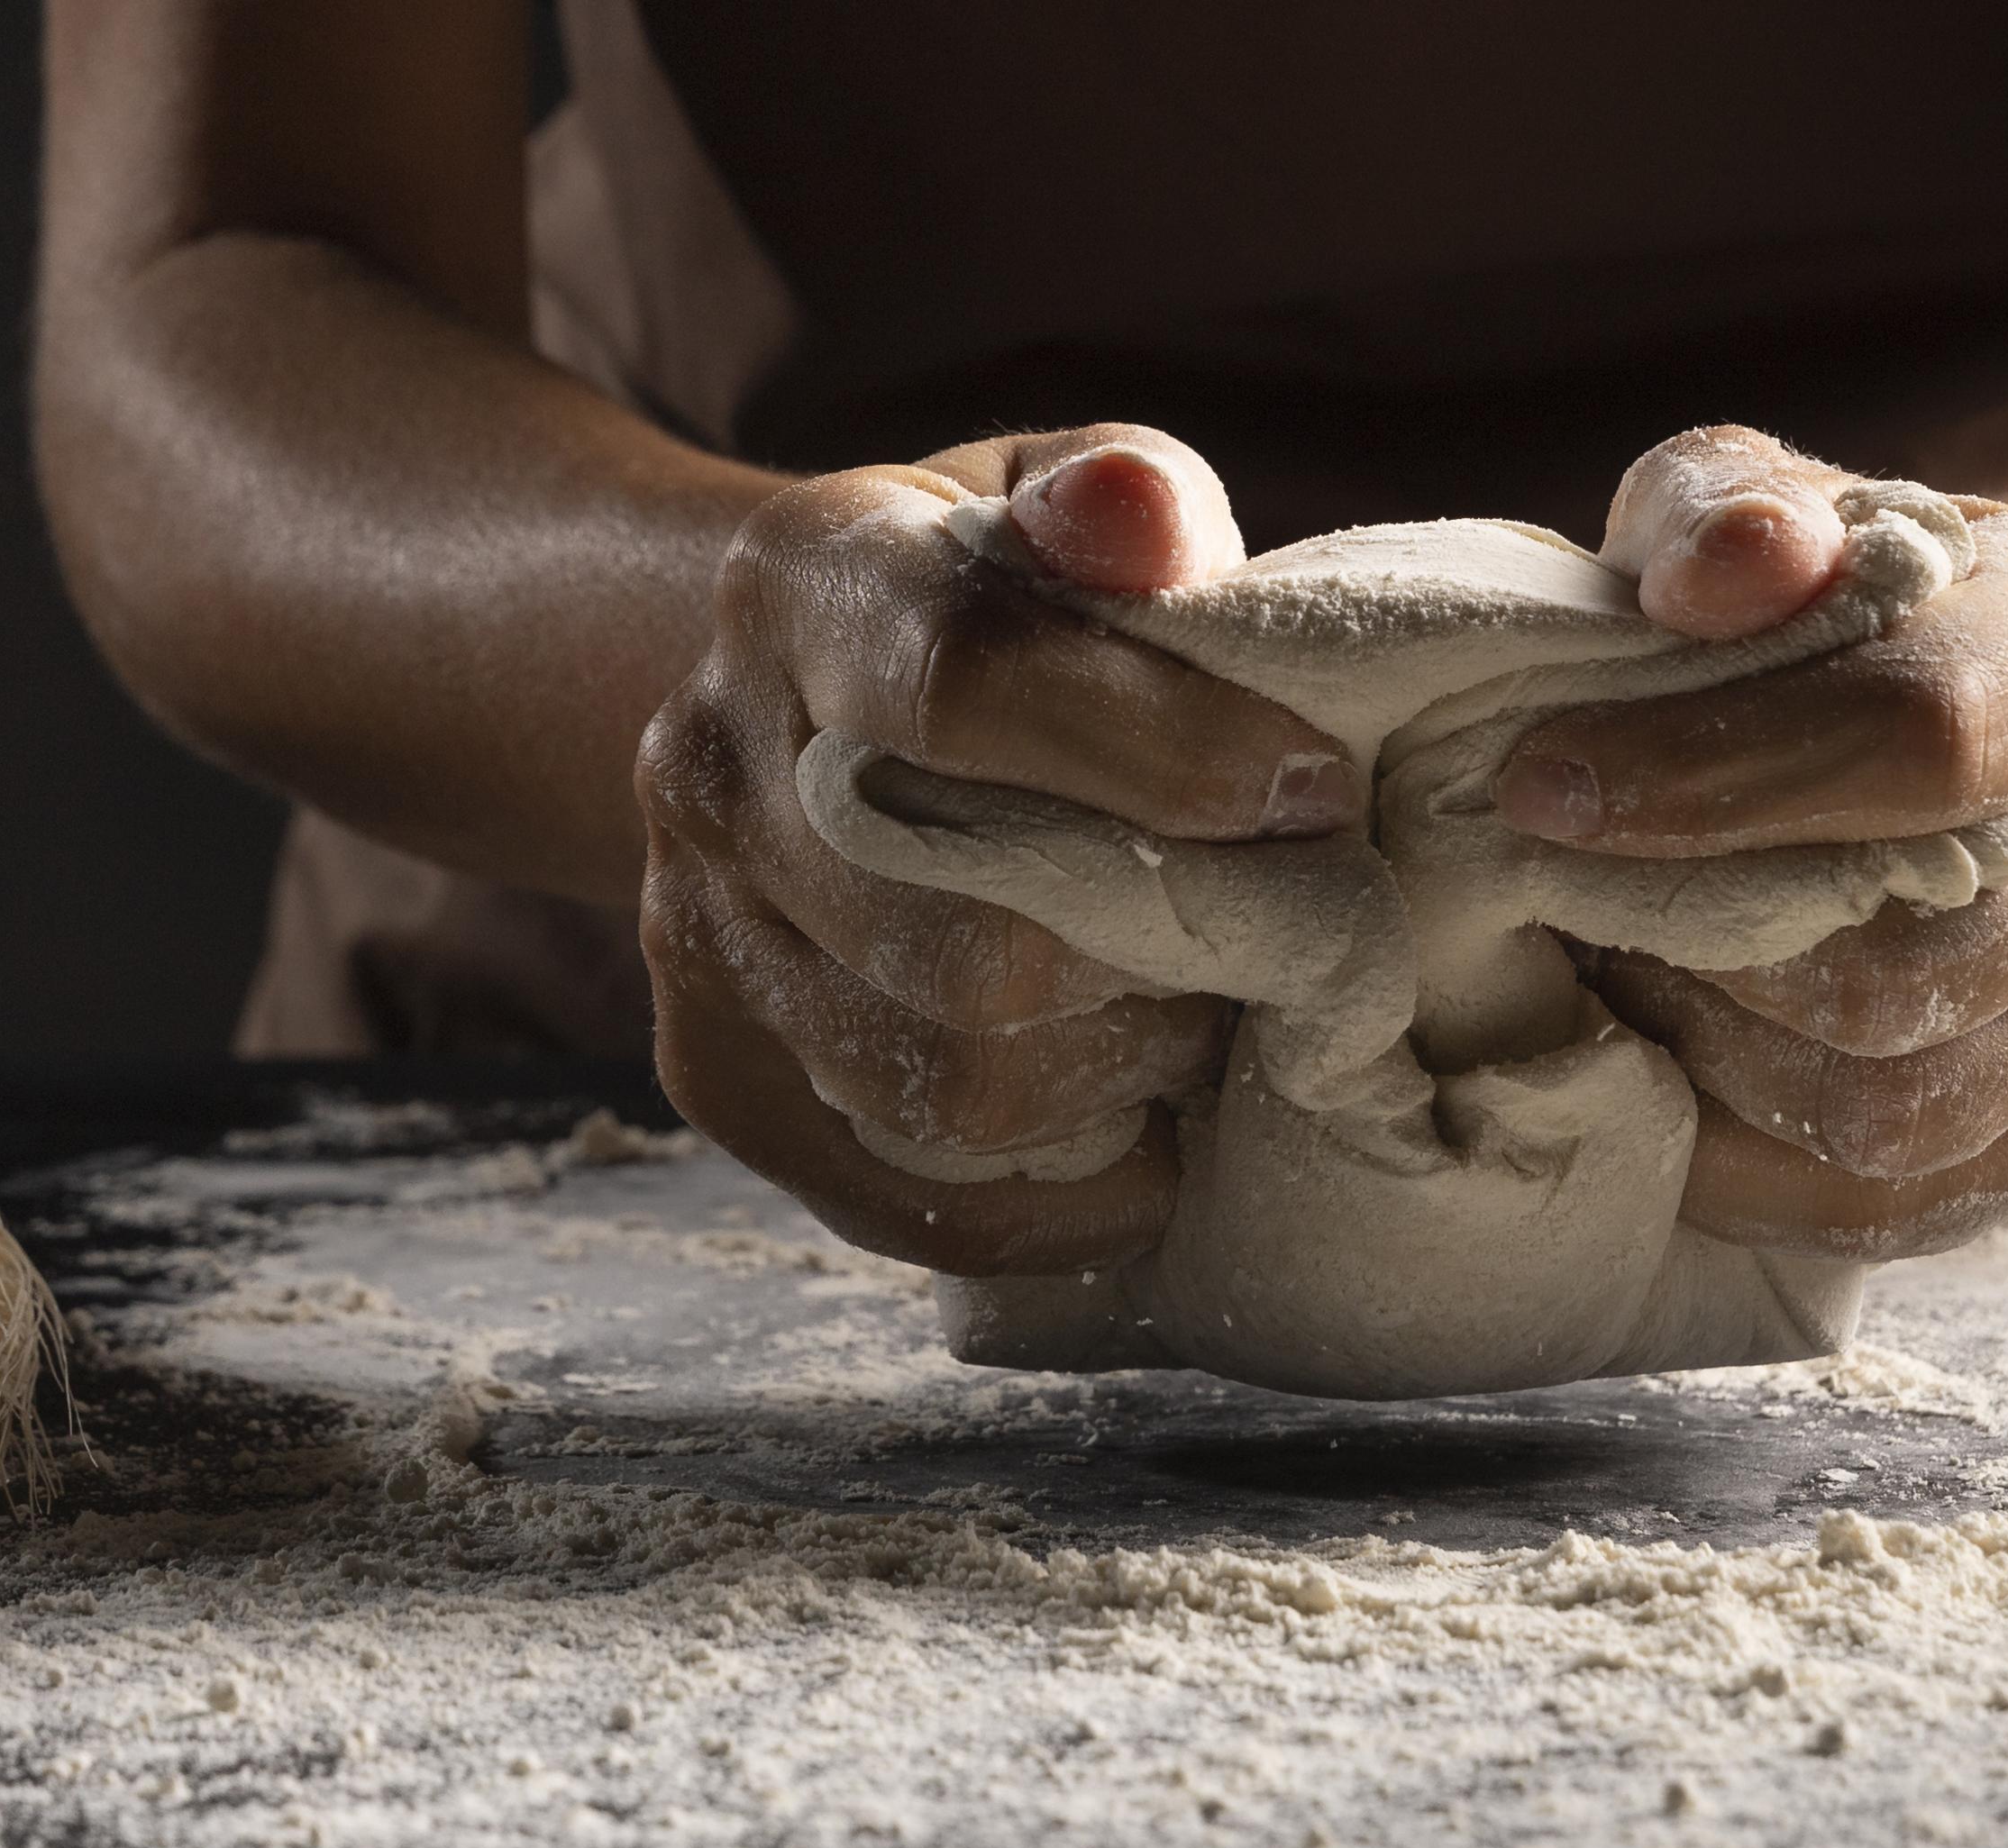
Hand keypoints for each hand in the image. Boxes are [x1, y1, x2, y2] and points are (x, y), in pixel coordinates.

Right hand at [637, 427, 1346, 1273]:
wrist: (786, 692)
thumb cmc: (981, 591)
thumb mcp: (1047, 493)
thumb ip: (1120, 498)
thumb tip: (1143, 518)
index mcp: (800, 582)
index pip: (963, 688)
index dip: (1159, 754)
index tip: (1312, 789)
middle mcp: (712, 763)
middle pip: (969, 938)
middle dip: (1171, 949)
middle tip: (1286, 926)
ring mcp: (696, 931)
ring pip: (950, 1085)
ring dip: (1128, 1070)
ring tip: (1204, 1008)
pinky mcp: (712, 1066)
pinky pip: (911, 1194)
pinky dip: (1066, 1189)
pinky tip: (1144, 1130)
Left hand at [1531, 427, 2007, 1255]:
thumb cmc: (1857, 613)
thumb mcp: (1780, 508)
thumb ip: (1733, 515)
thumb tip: (1720, 573)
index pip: (1923, 734)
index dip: (1713, 780)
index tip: (1539, 789)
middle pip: (1910, 963)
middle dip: (1697, 947)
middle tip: (1566, 903)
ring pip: (1900, 1105)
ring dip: (1714, 1061)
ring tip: (1626, 978)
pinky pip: (1902, 1198)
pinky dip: (1751, 1156)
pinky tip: (1678, 1070)